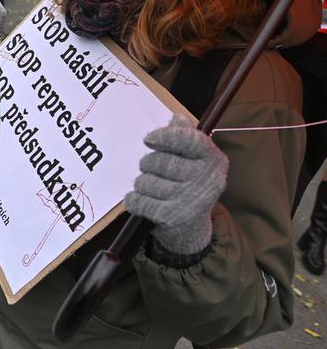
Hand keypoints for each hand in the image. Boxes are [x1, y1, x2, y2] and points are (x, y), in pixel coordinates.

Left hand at [124, 115, 227, 255]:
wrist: (192, 230)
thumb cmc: (188, 187)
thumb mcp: (194, 161)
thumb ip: (185, 137)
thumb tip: (177, 118)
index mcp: (214, 160)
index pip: (189, 140)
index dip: (165, 136)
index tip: (149, 140)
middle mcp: (206, 180)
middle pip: (157, 161)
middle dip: (148, 166)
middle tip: (156, 174)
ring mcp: (189, 200)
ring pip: (143, 181)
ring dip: (142, 185)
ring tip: (156, 192)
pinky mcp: (171, 217)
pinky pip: (136, 199)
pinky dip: (134, 200)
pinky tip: (145, 204)